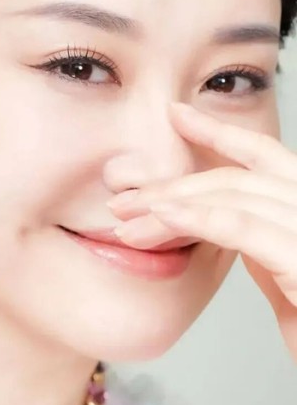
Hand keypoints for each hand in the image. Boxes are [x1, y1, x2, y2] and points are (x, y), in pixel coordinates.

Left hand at [106, 101, 296, 364]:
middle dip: (176, 183)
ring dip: (173, 204)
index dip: (222, 134)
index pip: (269, 158)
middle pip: (242, 178)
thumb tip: (219, 223)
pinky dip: (200, 218)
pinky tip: (164, 221)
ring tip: (127, 220)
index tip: (177, 117)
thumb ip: (264, 247)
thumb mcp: (290, 286)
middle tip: (124, 200)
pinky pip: (245, 227)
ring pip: (237, 196)